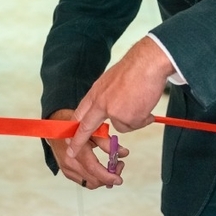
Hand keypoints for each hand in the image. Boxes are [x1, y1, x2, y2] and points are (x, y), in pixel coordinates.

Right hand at [45, 109, 128, 189]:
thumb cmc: (76, 125)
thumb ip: (108, 142)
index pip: (93, 168)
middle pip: (93, 179)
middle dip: (108, 178)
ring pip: (89, 183)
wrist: (58, 127)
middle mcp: (70, 161)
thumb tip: (123, 153)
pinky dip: (94, 179)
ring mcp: (67, 168)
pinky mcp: (66, 171)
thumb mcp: (94, 129)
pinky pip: (84, 181)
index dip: (108, 176)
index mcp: (77, 148)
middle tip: (118, 167)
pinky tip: (101, 170)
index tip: (118, 178)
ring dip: (102, 180)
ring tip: (111, 168)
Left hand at [64, 37, 172, 172]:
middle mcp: (101, 103)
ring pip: (122, 126)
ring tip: (140, 101)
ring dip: (134, 119)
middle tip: (70, 152)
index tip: (67, 137)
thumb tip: (114, 114)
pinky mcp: (127, 117)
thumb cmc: (135, 69)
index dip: (74, 126)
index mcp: (96, 92)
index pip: (80, 112)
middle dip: (78, 142)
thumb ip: (108, 97)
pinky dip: (143, 118)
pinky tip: (146, 103)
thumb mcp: (112, 81)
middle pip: (87, 127)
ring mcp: (113, 111)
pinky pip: (136, 124)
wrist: (148, 62)